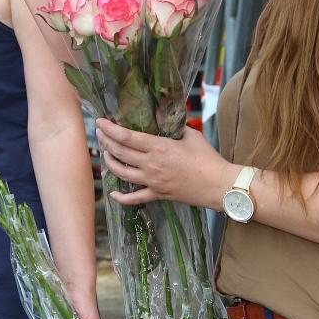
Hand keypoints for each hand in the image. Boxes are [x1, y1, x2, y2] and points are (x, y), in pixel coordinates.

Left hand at [96, 119, 235, 207]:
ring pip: (122, 173)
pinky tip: (113, 192)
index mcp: (159, 147)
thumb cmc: (208, 158)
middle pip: (120, 153)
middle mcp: (151, 164)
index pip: (127, 137)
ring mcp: (153, 181)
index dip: (110, 129)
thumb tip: (167, 120)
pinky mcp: (158, 194)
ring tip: (104, 153)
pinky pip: (135, 198)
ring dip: (109, 163)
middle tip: (99, 133)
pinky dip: (121, 197)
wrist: (218, 185)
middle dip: (105, 141)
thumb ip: (175, 128)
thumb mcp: (191, 135)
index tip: (100, 122)